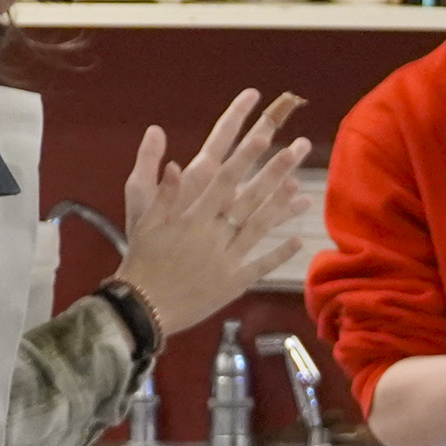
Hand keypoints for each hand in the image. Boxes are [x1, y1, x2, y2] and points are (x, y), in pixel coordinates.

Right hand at [110, 89, 312, 336]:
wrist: (144, 309)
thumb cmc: (141, 261)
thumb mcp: (144, 222)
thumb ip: (163, 194)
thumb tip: (176, 164)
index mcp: (193, 217)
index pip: (224, 180)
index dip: (245, 157)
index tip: (263, 137)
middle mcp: (214, 236)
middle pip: (250, 198)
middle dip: (275, 172)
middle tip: (297, 149)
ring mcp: (226, 260)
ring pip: (259, 228)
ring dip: (283, 208)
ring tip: (303, 190)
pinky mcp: (232, 283)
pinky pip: (260, 266)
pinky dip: (278, 254)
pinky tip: (297, 240)